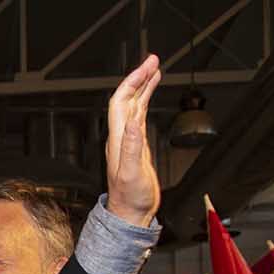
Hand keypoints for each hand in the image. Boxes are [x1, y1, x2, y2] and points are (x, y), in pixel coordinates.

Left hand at [105, 54, 162, 226]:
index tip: (147, 66)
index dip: (133, 82)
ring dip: (143, 86)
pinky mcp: (137, 146)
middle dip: (139, 77)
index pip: (121, 102)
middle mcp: (121, 137)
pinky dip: (146, 102)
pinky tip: (150, 96)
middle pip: (127, 99)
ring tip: (155, 70)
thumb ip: (132, 147)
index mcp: (118, 139)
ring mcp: (129, 140)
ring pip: (134, 105)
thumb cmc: (130, 198)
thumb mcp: (131, 172)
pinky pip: (140, 116)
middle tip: (154, 59)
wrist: (130, 214)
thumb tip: (133, 121)